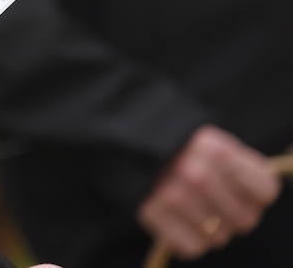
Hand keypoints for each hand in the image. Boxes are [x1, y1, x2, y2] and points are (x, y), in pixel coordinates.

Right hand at [137, 125, 280, 260]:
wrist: (129, 147)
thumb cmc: (182, 152)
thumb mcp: (214, 147)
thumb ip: (242, 170)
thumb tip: (254, 203)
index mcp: (217, 149)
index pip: (265, 191)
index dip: (256, 196)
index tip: (241, 189)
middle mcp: (197, 172)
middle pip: (246, 220)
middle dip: (234, 216)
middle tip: (217, 203)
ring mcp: (172, 194)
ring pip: (219, 237)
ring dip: (211, 230)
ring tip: (196, 210)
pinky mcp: (151, 212)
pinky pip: (191, 248)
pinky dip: (189, 241)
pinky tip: (181, 222)